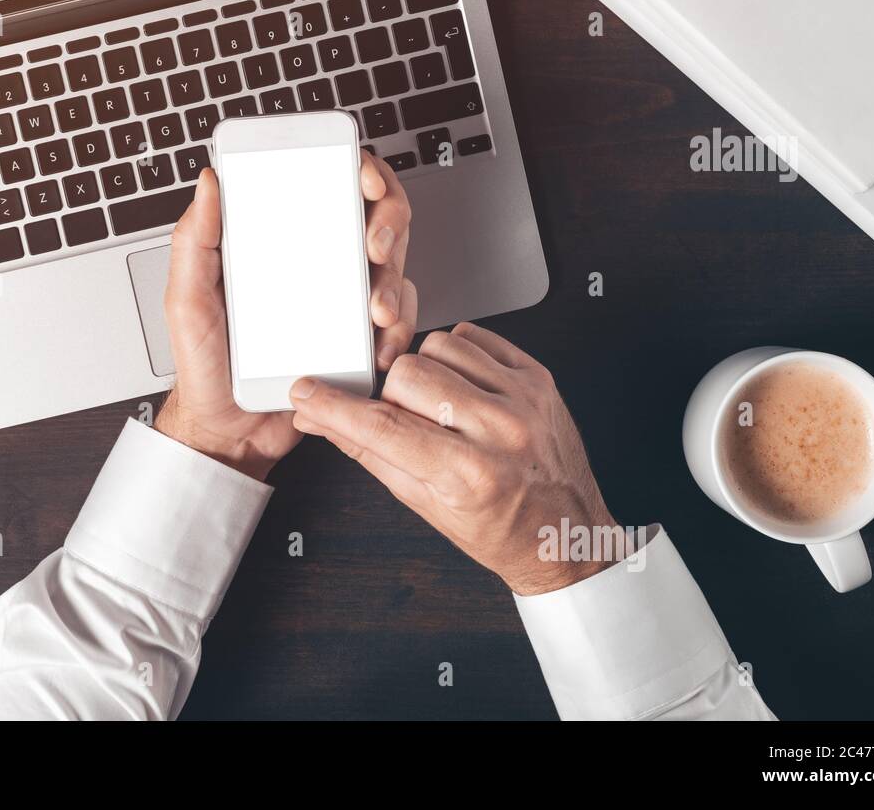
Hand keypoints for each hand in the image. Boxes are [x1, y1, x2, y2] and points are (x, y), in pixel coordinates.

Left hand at [155, 150, 416, 481]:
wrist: (226, 431)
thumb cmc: (204, 364)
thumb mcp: (187, 298)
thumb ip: (193, 240)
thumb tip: (209, 182)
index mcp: (281, 243)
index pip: (330, 186)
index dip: (360, 172)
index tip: (365, 179)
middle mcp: (319, 265)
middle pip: (378, 220)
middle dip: (390, 224)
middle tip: (374, 248)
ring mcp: (343, 303)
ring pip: (395, 270)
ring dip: (396, 285)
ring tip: (374, 312)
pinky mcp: (358, 342)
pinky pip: (395, 325)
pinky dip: (396, 333)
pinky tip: (378, 347)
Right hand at [288, 323, 618, 593]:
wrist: (565, 536)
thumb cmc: (499, 529)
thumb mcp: (424, 503)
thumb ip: (368, 452)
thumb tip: (320, 420)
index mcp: (468, 474)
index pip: (381, 427)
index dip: (335, 407)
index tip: (308, 394)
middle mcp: (500, 431)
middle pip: (406, 375)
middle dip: (392, 396)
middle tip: (407, 423)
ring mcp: (524, 399)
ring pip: (438, 347)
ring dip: (425, 373)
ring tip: (439, 408)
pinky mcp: (538, 377)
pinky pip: (476, 337)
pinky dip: (458, 356)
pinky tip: (462, 388)